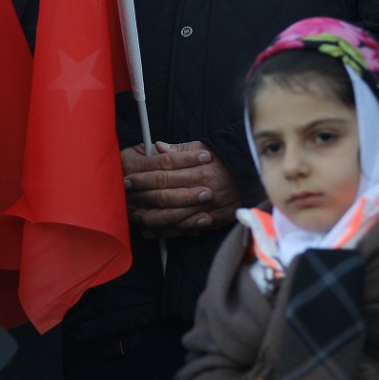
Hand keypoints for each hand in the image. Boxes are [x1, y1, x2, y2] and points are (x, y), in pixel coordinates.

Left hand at [121, 140, 239, 237]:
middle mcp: (201, 191)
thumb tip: (157, 147)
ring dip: (150, 218)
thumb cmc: (224, 160)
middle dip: (141, 197)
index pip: (164, 174)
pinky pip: (184, 229)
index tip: (127, 178)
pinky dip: (166, 232)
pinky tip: (150, 231)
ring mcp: (206, 209)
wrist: (252, 176)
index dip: (142, 177)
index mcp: (198, 171)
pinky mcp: (211, 221)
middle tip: (125, 198)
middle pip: (164, 196)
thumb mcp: (203, 147)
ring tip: (134, 216)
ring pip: (172, 217)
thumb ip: (179, 150)